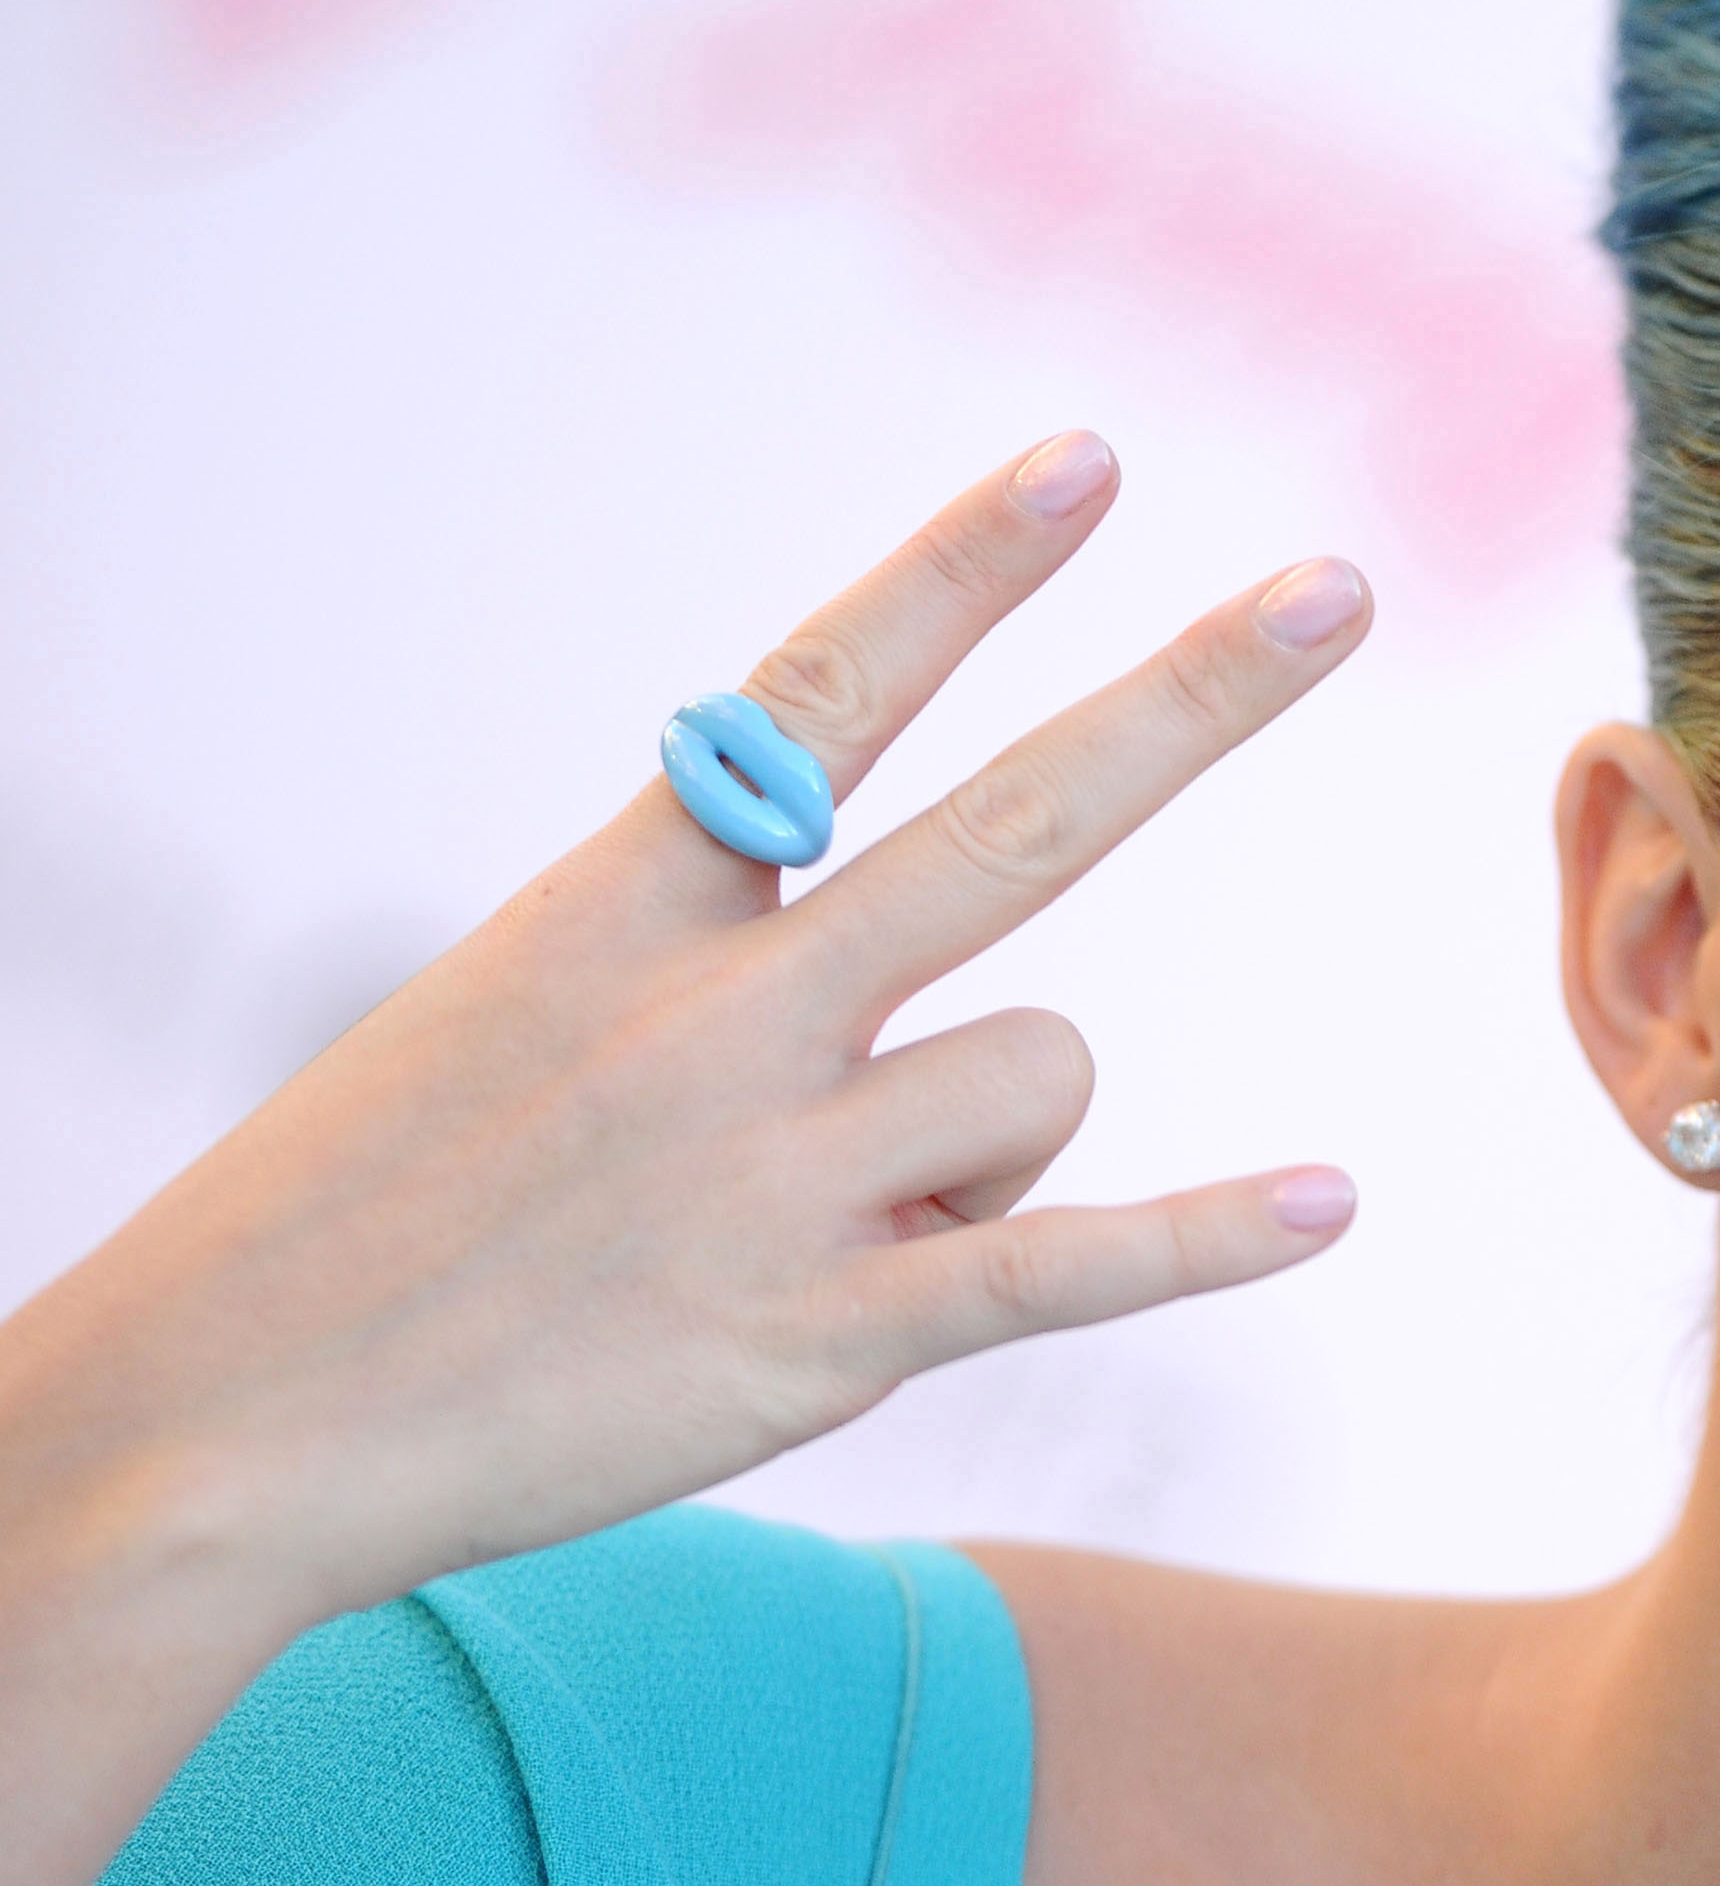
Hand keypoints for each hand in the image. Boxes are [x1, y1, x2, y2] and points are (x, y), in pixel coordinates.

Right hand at [0, 431, 1370, 1885]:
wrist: (215, 1425)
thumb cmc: (369, 1209)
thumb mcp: (505, 1007)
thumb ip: (706, 941)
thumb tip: (921, 960)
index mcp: (624, 906)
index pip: (821, 693)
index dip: (963, 567)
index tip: (1089, 460)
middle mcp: (717, 1015)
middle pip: (1017, 825)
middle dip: (1188, 698)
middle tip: (1338, 588)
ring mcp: (774, 1173)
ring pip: (1044, 1069)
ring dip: (1003, 1132)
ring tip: (857, 1207)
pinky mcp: (814, 1336)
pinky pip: (1057, 1267)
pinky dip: (1202, 1239)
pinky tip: (1331, 1200)